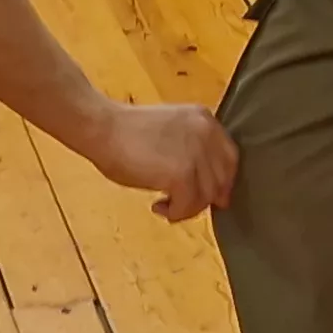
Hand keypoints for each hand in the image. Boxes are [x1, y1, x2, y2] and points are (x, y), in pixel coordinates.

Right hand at [84, 102, 238, 220]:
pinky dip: (175, 213)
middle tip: (185, 206)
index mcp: (204, 119)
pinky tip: (158, 206)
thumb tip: (203, 183)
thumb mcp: (171, 130)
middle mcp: (206, 134)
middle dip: (205, 198)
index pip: (229, 157)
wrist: (103, 128)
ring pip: (205, 197)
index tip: (212, 196)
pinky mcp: (182, 174)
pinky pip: (188, 206)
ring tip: (166, 206)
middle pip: (221, 179)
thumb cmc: (126, 131)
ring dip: (187, 207)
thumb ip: (190, 148)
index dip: (222, 181)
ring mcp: (196, 154)